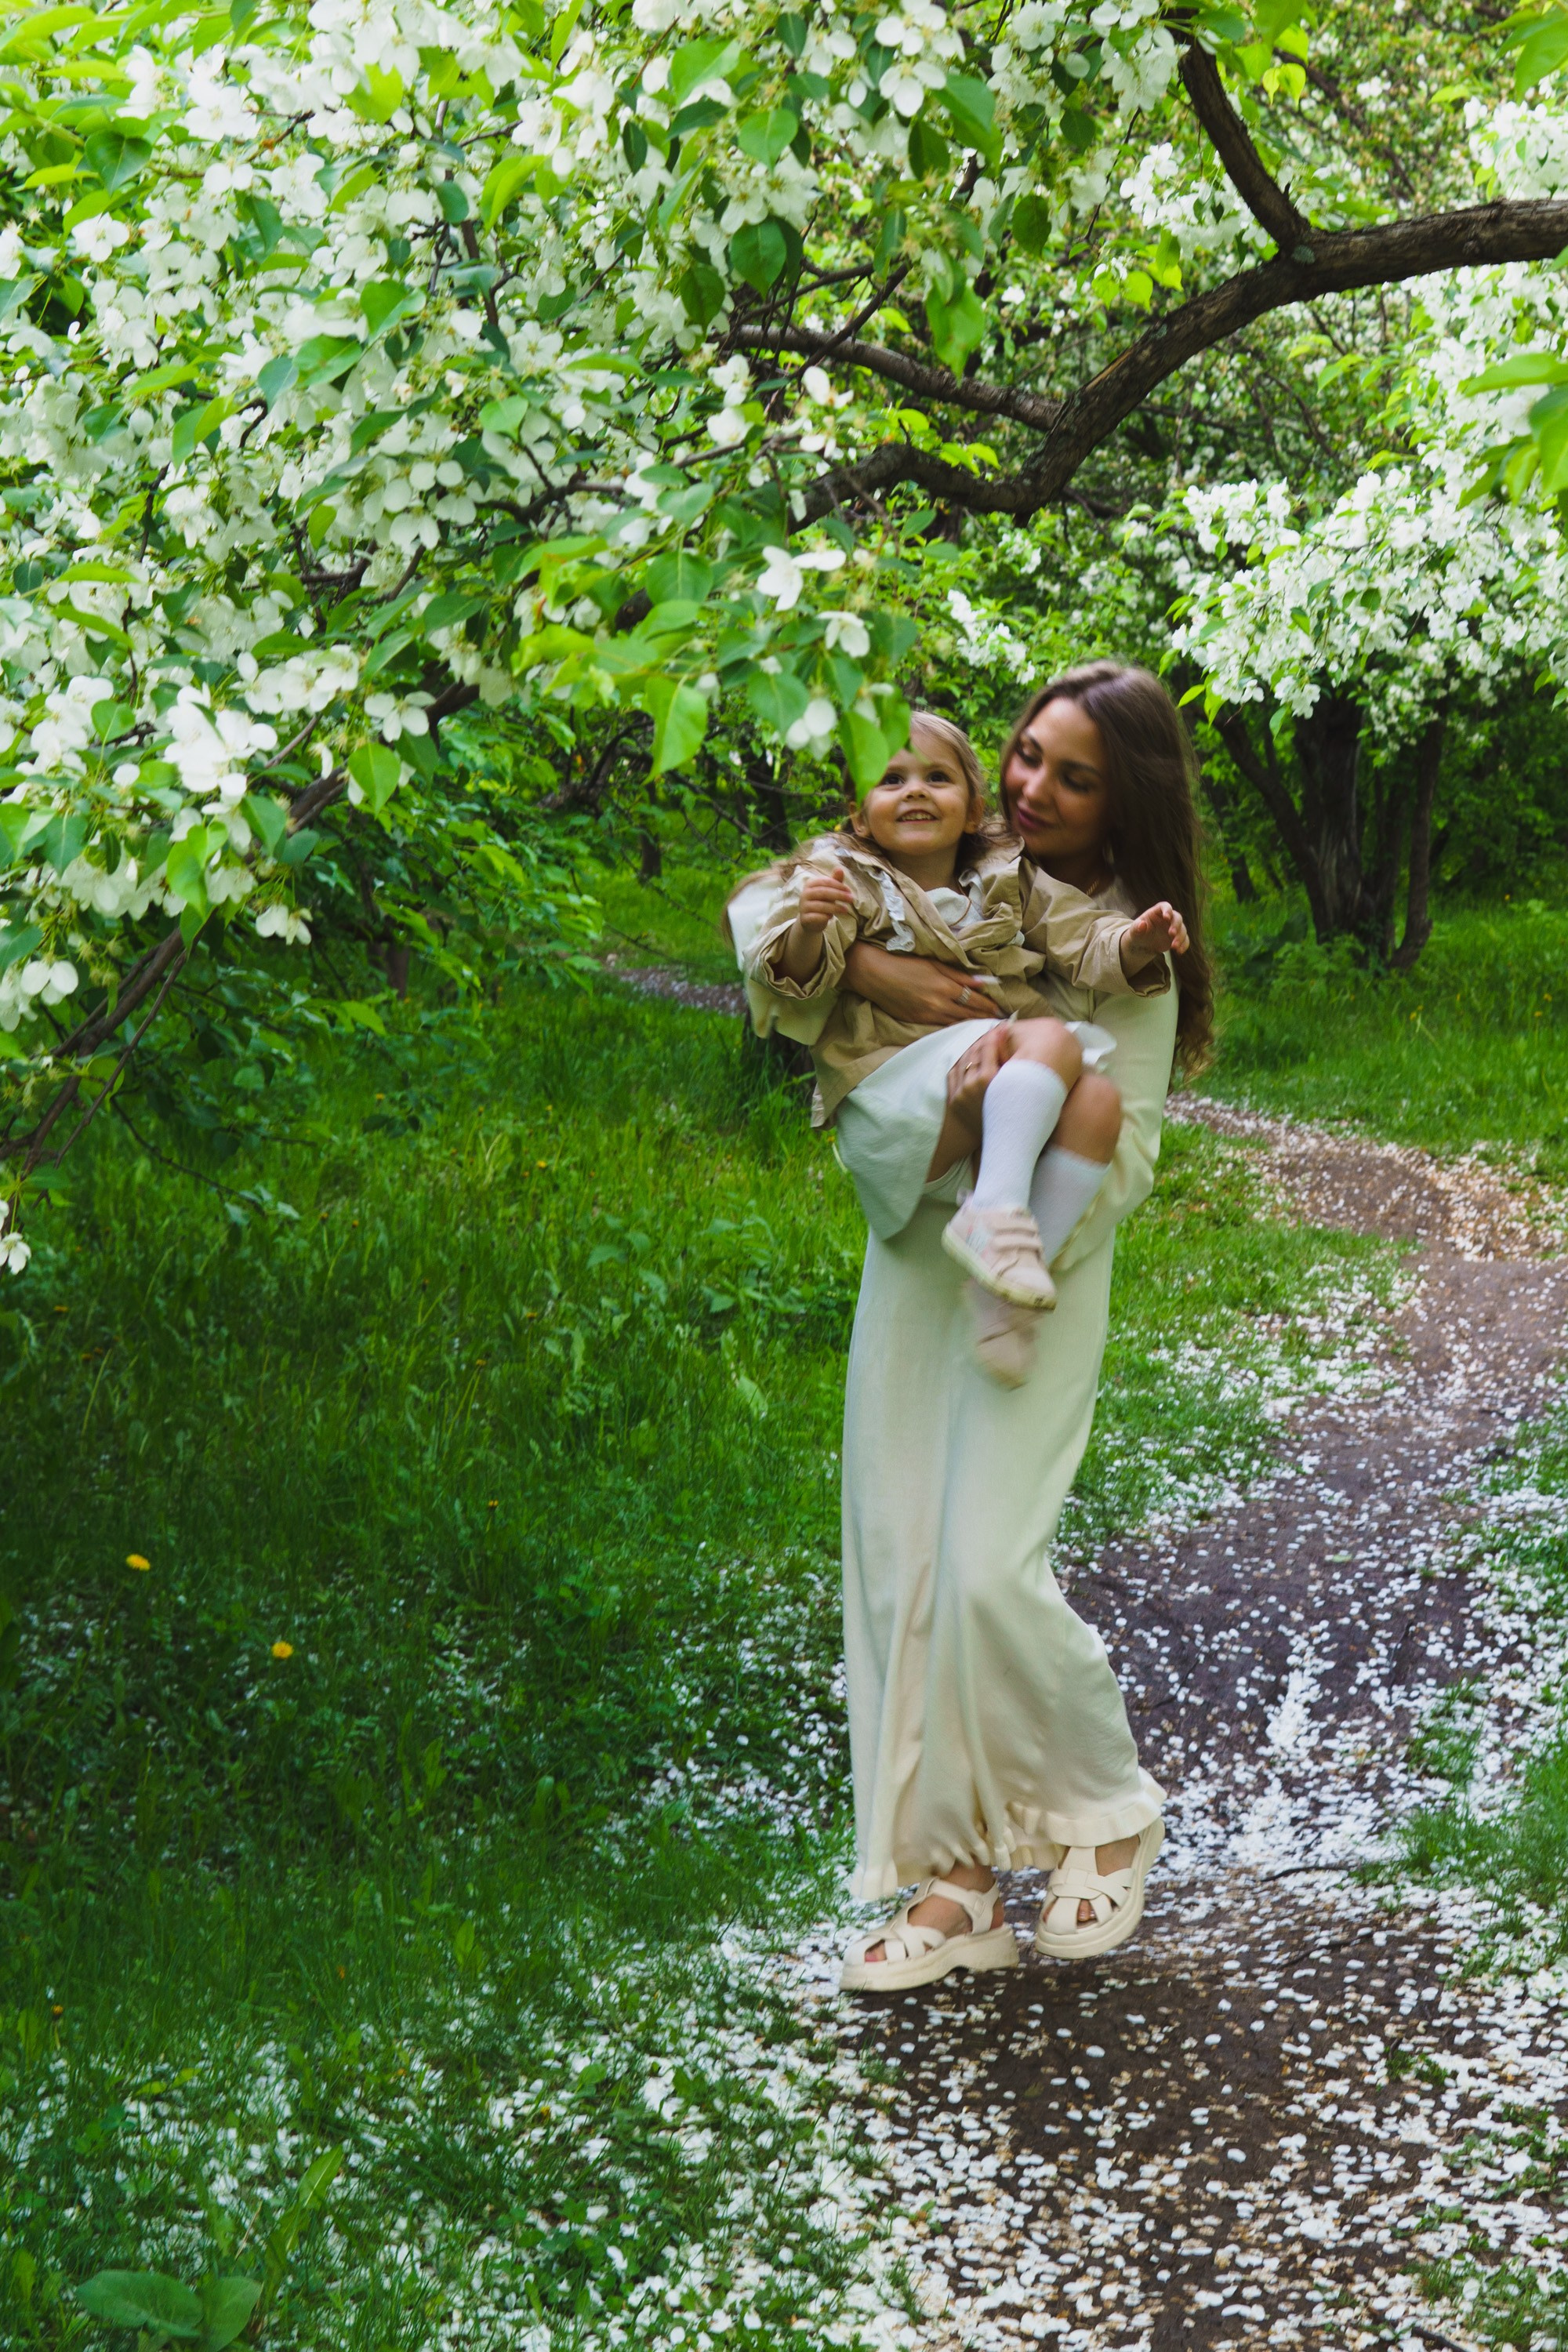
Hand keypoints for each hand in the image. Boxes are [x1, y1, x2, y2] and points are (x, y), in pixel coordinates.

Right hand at [796, 865, 857, 935]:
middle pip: (823, 892)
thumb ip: (835, 881)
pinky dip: (825, 917)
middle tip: (851, 899)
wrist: (811, 920)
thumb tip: (839, 868)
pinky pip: (815, 917)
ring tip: (846, 910)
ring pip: (820, 906)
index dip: (839, 885)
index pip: (825, 882)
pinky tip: (831, 917)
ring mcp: (803, 907)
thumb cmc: (822, 902)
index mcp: (810, 884)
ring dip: (835, 907)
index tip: (849, 891)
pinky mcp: (804, 918)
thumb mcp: (830, 891)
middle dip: (839, 895)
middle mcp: (805, 894)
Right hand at [843, 940, 1001, 1025]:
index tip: (1001, 1010)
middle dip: (984, 1019)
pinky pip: (941, 1027)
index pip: (974, 1000)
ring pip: (956, 1024)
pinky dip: (954, 1028)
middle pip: (968, 1015)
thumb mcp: (934, 963)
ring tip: (985, 1028)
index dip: (989, 1006)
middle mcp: (938, 1004)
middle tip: (999, 1023)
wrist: (873, 974)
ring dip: (972, 1026)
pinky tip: (962, 1029)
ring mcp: (927, 1016)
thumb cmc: (903, 963)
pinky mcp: (916, 1021)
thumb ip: (958, 974)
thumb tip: (982, 982)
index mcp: (944, 987)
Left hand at [942, 1023, 1015, 1147]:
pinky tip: (970, 1059)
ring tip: (982, 1044)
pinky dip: (961, 1063)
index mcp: (990, 1080)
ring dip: (972, 1049)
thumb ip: (1014, 1063)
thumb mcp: (1016, 1088)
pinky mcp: (953, 1098)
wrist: (998, 1142)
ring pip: (963, 1060)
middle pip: (975, 1052)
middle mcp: (973, 1084)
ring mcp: (961, 1091)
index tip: (1001, 1028)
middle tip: (992, 1033)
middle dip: (984, 1040)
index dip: (995, 1034)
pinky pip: (954, 1072)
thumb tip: (1010, 1035)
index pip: (988, 1047)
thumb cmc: (1013, 1114)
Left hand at [1120, 900, 1188, 974]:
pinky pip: (1185, 940)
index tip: (1166, 917)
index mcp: (1157, 911)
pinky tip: (1179, 951)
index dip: (1167, 910)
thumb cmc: (1138, 933)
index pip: (1165, 906)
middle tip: (1171, 934)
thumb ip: (1137, 927)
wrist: (1143, 944)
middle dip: (1176, 925)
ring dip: (1180, 938)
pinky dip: (1184, 945)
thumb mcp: (1134, 930)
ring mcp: (1174, 927)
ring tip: (1174, 947)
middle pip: (1177, 918)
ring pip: (1183, 929)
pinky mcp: (1177, 937)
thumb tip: (1142, 924)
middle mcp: (1168, 918)